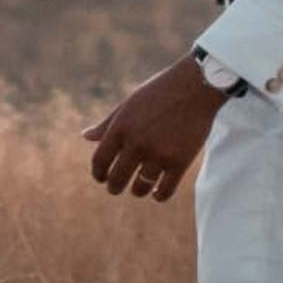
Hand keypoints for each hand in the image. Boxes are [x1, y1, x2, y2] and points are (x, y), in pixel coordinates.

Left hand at [83, 52, 238, 199]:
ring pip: (140, 188)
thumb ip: (108, 124)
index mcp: (121, 128)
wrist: (196, 87)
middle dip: (114, 187)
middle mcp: (137, 143)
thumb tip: (86, 137)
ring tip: (138, 188)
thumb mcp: (129, 104)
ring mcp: (159, 154)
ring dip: (137, 191)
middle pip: (117, 179)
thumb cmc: (160, 92)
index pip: (100, 161)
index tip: (101, 178)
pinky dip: (158, 195)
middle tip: (116, 188)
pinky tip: (157, 192)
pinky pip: (164, 191)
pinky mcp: (180, 162)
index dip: (98, 174)